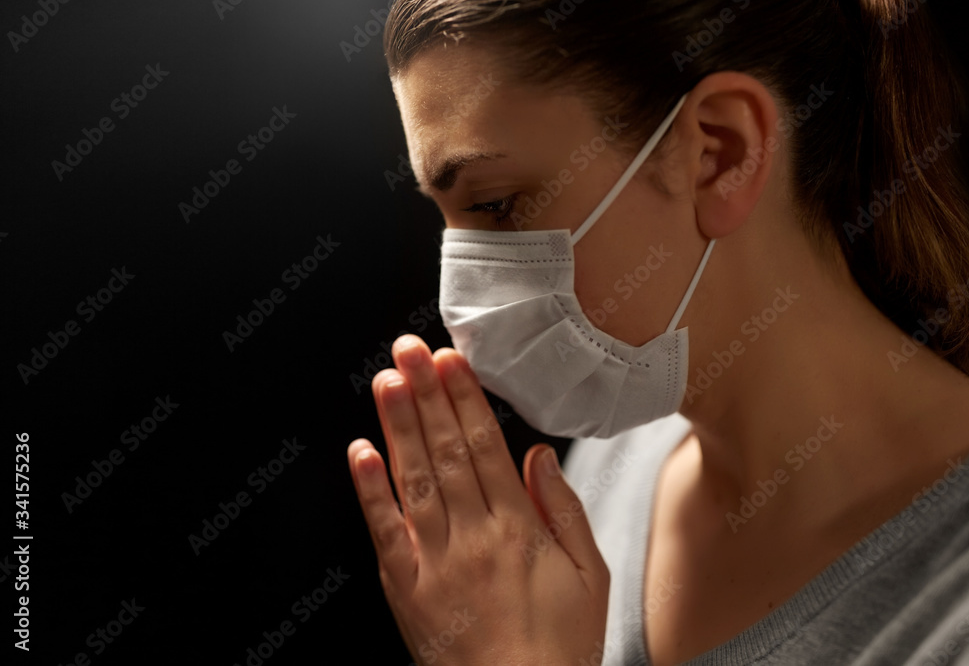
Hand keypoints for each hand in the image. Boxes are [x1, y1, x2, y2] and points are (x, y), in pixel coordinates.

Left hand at [347, 334, 609, 665]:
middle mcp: (473, 537)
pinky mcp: (406, 588)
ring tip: (386, 381)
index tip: (451, 360)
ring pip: (414, 479)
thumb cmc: (559, 645)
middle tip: (410, 349)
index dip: (465, 399)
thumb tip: (540, 454)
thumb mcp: (591, 577)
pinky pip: (385, 532)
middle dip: (426, 394)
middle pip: (446, 451)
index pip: (486, 447)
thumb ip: (565, 511)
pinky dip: (370, 490)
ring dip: (397, 426)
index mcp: (519, 530)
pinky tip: (361, 452)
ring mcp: (435, 562)